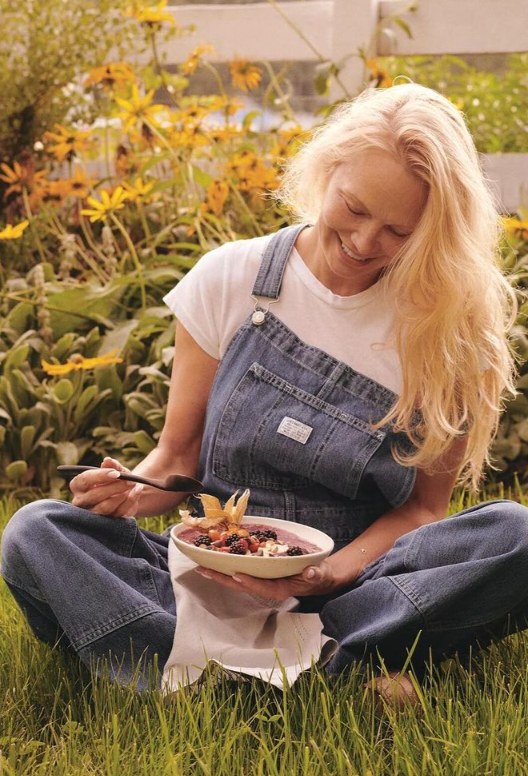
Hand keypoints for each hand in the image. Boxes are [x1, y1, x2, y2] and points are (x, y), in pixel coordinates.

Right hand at [69, 457, 143, 517]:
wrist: (126, 493)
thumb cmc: (115, 479)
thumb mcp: (116, 470)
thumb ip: (112, 465)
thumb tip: (108, 460)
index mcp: (78, 485)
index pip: (84, 480)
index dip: (100, 476)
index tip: (117, 473)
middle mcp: (81, 501)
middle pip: (95, 496)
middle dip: (115, 487)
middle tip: (129, 480)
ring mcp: (92, 514)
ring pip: (105, 507)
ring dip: (122, 495)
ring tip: (133, 484)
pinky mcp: (106, 522)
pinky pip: (118, 513)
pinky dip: (131, 501)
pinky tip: (137, 490)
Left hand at [194, 558, 337, 601]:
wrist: (315, 576)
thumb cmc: (317, 575)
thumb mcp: (319, 574)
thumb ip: (316, 574)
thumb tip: (311, 572)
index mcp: (280, 589)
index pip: (262, 587)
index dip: (249, 582)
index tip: (236, 574)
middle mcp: (266, 586)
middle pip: (242, 584)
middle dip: (223, 578)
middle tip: (204, 570)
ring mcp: (261, 580)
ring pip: (238, 579)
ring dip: (220, 573)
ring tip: (202, 566)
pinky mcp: (259, 573)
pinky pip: (241, 570)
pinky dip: (228, 566)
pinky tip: (216, 559)